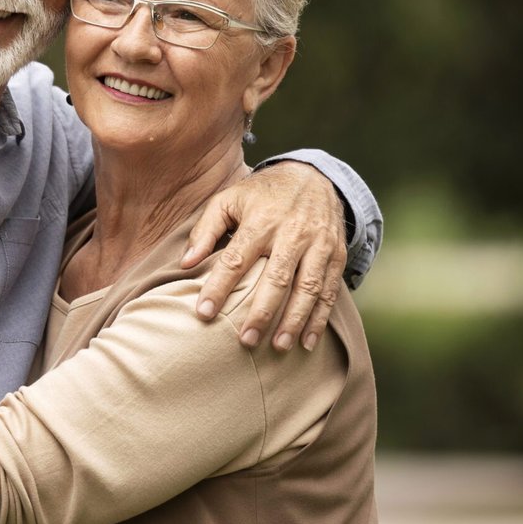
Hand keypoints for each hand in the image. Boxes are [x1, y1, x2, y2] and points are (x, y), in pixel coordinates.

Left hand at [182, 161, 347, 350]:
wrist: (314, 176)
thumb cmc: (262, 194)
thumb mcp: (229, 199)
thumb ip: (206, 230)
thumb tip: (186, 263)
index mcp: (261, 220)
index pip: (237, 258)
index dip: (219, 287)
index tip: (203, 313)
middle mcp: (292, 232)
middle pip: (276, 278)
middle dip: (261, 312)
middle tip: (245, 341)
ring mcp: (318, 244)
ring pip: (307, 287)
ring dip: (294, 320)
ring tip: (278, 347)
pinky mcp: (336, 254)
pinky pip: (329, 290)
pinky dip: (319, 318)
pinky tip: (307, 342)